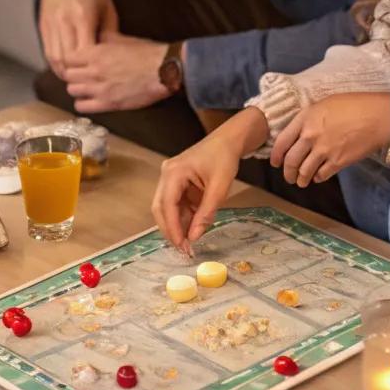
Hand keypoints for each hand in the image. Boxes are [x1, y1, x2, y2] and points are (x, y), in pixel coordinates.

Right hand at [39, 0, 118, 76]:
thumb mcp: (108, 9)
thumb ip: (109, 34)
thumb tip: (108, 59)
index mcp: (82, 17)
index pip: (84, 53)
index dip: (90, 68)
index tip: (100, 76)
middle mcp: (63, 22)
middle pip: (66, 60)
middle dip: (76, 75)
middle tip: (86, 84)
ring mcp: (50, 23)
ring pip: (53, 58)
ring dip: (63, 72)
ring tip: (75, 79)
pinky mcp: (42, 24)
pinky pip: (47, 50)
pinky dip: (55, 62)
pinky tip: (64, 67)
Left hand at [63, 35, 170, 112]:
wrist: (163, 70)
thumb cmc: (148, 53)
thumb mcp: (123, 39)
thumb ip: (106, 39)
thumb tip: (97, 37)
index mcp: (96, 53)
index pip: (68, 58)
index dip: (71, 61)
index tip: (76, 62)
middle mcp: (93, 71)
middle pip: (67, 75)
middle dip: (72, 75)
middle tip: (80, 75)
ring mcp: (99, 88)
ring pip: (72, 91)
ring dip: (77, 89)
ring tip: (86, 87)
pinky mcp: (108, 103)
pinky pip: (82, 106)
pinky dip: (83, 103)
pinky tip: (91, 100)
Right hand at [152, 109, 268, 251]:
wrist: (228, 140)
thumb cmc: (224, 158)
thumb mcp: (219, 187)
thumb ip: (206, 212)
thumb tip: (195, 236)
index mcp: (174, 172)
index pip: (167, 205)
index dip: (172, 228)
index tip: (181, 245)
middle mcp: (167, 175)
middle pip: (160, 208)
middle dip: (170, 230)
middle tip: (183, 249)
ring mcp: (170, 179)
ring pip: (166, 208)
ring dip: (177, 225)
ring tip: (189, 244)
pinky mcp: (177, 184)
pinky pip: (176, 204)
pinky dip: (183, 218)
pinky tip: (192, 229)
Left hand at [270, 93, 389, 185]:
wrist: (377, 116)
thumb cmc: (355, 105)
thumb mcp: (326, 103)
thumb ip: (310, 118)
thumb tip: (302, 131)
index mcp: (305, 118)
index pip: (282, 141)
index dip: (276, 155)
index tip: (275, 163)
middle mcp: (310, 135)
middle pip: (291, 160)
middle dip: (287, 173)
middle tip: (288, 177)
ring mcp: (324, 150)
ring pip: (304, 171)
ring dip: (301, 179)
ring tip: (301, 182)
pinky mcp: (338, 162)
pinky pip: (321, 175)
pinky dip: (318, 178)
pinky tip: (319, 177)